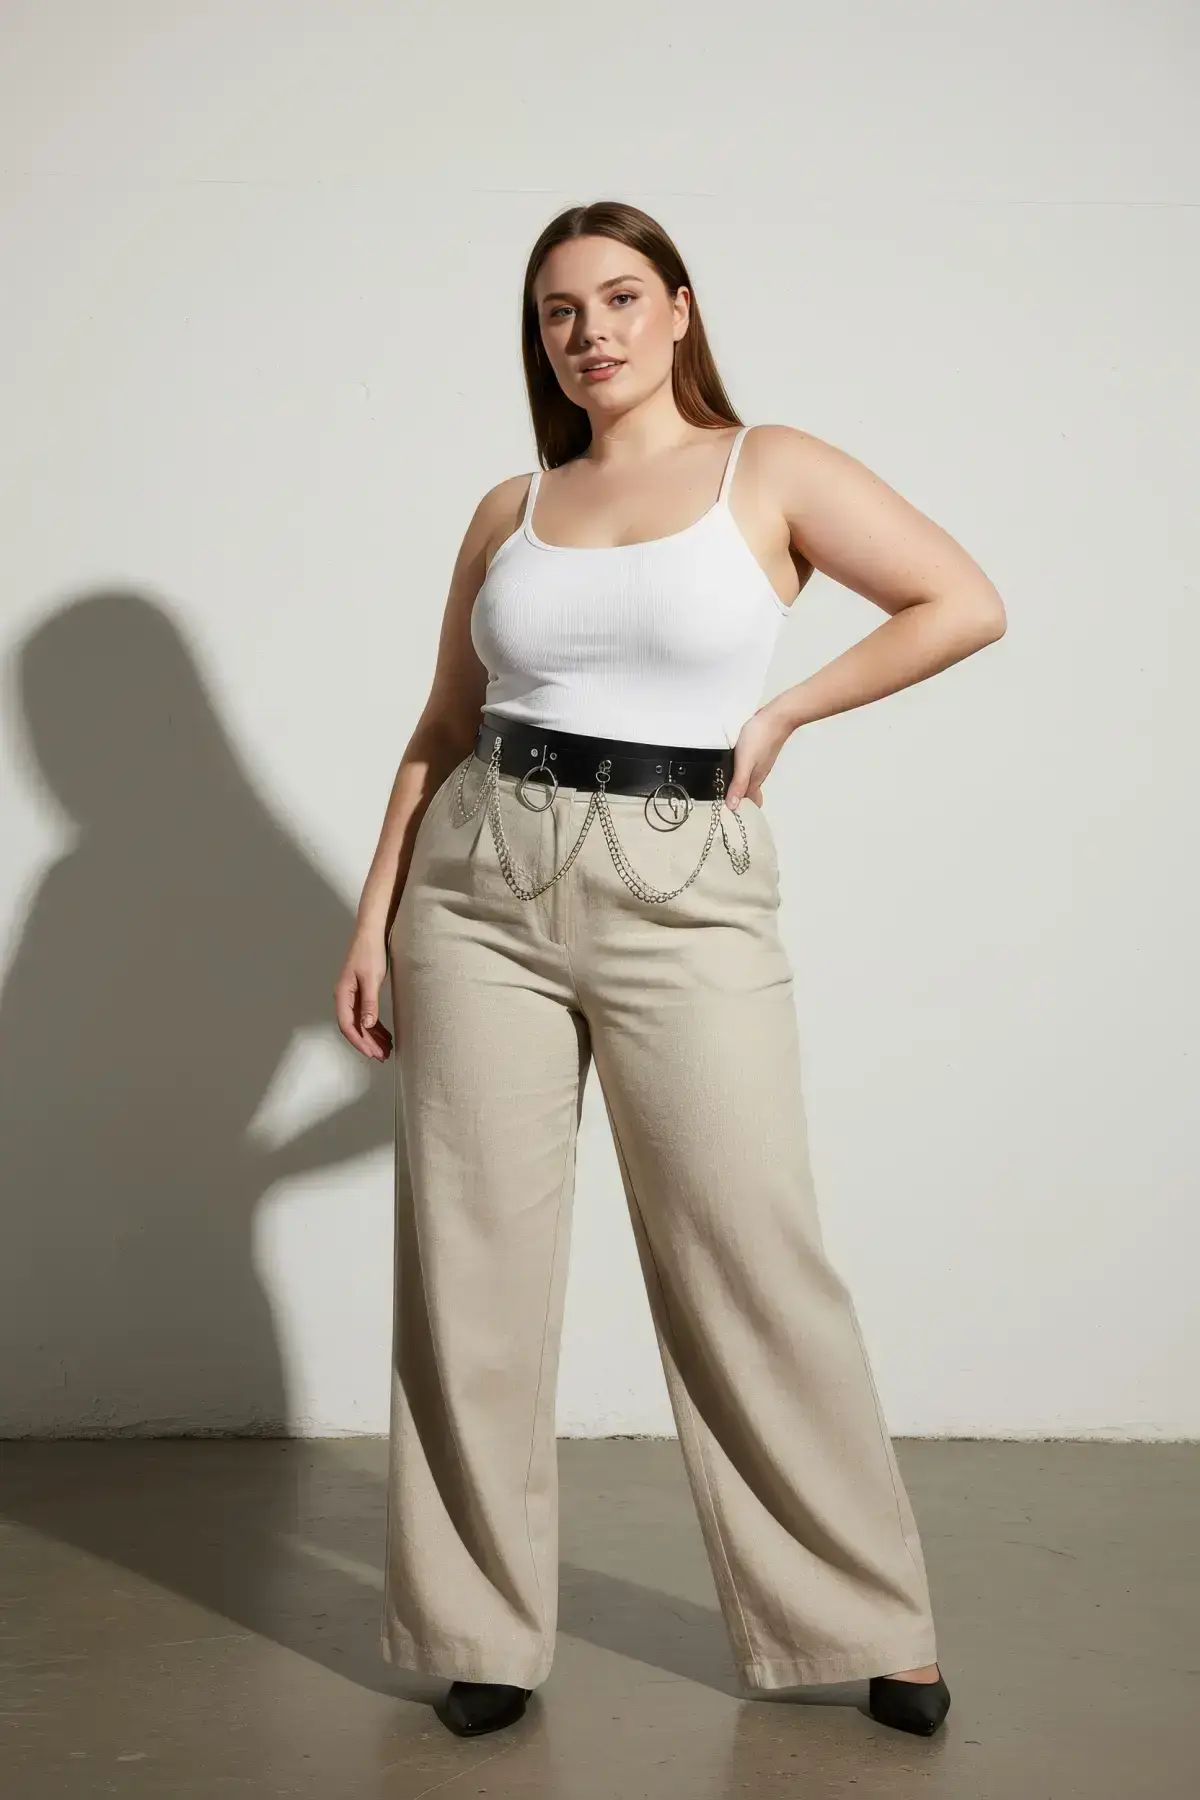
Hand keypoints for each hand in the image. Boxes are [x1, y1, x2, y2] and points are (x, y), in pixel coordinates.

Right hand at [334, 930, 393, 1061]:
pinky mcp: (361, 992)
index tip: (371, 1053)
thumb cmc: (370, 952)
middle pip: (354, 1027)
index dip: (359, 1041)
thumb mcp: (372, 978)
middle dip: (368, 1043)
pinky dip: (375, 1026)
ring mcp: (352, 995)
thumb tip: (367, 1025)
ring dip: (372, 1037)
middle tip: (382, 1057)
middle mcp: (344, 997)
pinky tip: (386, 1035)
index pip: (348, 1025)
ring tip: (386, 1050)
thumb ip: (369, 1002)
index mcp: (342, 994)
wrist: (371, 932)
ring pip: (361, 1022)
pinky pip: (366, 1014)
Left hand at [724, 702, 794, 809]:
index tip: (729, 819)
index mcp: (755, 780)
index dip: (741, 811)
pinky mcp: (757, 752)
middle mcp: (758, 773)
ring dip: (739, 788)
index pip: (750, 802)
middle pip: (749, 793)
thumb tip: (732, 806)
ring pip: (749, 780)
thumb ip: (739, 784)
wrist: (777, 716)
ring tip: (725, 792)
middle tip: (725, 808)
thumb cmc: (761, 738)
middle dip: (739, 802)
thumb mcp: (744, 763)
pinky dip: (741, 774)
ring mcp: (759, 762)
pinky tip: (733, 769)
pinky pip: (749, 768)